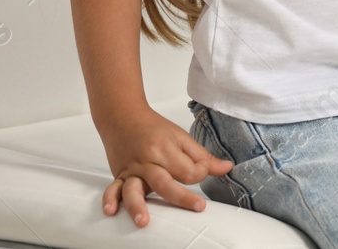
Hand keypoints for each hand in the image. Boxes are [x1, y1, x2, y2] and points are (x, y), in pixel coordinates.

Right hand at [97, 106, 233, 226]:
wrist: (123, 117)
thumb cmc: (153, 128)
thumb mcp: (181, 138)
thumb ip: (203, 156)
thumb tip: (227, 168)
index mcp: (166, 149)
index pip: (188, 170)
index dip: (199, 173)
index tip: (200, 172)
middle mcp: (147, 161)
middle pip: (165, 182)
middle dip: (181, 196)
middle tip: (198, 206)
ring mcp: (131, 170)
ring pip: (134, 189)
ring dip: (138, 205)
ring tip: (144, 220)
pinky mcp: (118, 176)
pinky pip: (112, 189)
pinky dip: (110, 199)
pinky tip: (111, 211)